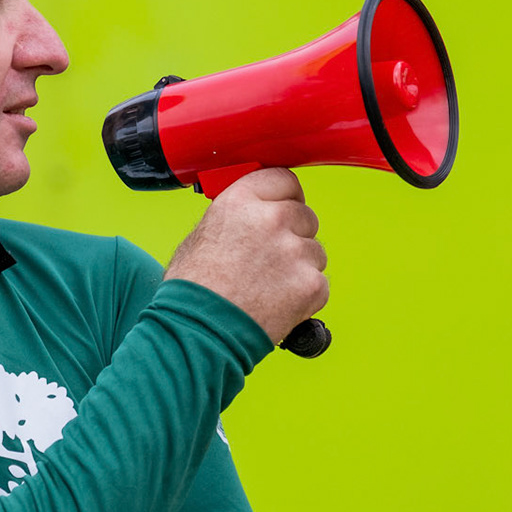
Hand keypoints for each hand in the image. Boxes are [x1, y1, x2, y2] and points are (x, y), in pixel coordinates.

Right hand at [163, 167, 327, 343]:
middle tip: (271, 258)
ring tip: (268, 287)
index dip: (284, 196)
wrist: (199, 332)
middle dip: (293, 234)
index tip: (283, 206)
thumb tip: (255, 212)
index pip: (284, 180)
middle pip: (304, 215)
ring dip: (299, 266)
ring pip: (314, 251)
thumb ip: (237, 216)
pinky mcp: (311, 284)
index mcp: (241, 202)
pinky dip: (304, 294)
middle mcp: (271, 220)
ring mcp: (295, 252)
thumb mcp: (202, 235)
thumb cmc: (193, 290)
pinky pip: (318, 282)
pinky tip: (277, 303)